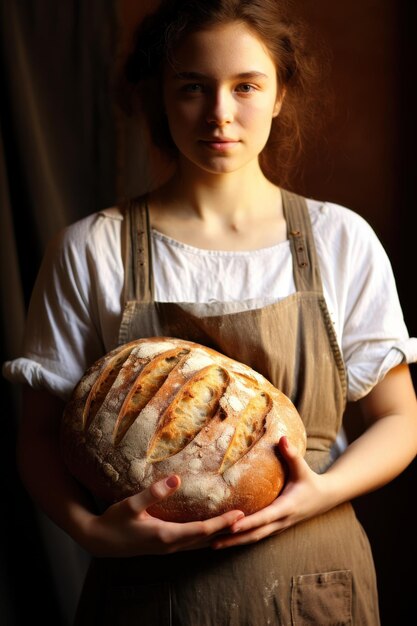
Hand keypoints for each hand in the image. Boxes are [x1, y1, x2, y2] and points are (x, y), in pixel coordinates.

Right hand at [82, 474, 244, 556]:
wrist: (99, 541)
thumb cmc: (114, 521)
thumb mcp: (130, 504)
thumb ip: (153, 492)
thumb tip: (175, 478)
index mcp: (166, 535)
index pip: (203, 530)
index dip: (223, 522)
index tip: (241, 514)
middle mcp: (170, 545)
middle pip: (206, 539)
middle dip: (228, 529)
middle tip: (250, 519)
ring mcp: (168, 548)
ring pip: (200, 544)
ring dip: (219, 535)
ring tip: (238, 525)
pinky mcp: (164, 546)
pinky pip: (192, 543)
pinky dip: (206, 537)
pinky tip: (212, 531)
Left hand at [212, 436, 328, 548]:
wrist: (324, 498)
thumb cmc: (310, 480)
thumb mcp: (303, 468)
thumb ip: (292, 454)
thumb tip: (282, 438)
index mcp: (286, 507)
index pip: (264, 517)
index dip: (248, 522)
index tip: (231, 525)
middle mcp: (281, 521)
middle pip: (255, 534)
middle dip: (234, 539)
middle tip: (212, 542)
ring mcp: (278, 527)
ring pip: (254, 538)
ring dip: (235, 542)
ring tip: (213, 544)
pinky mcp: (275, 527)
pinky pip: (257, 535)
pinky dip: (241, 538)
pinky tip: (226, 538)